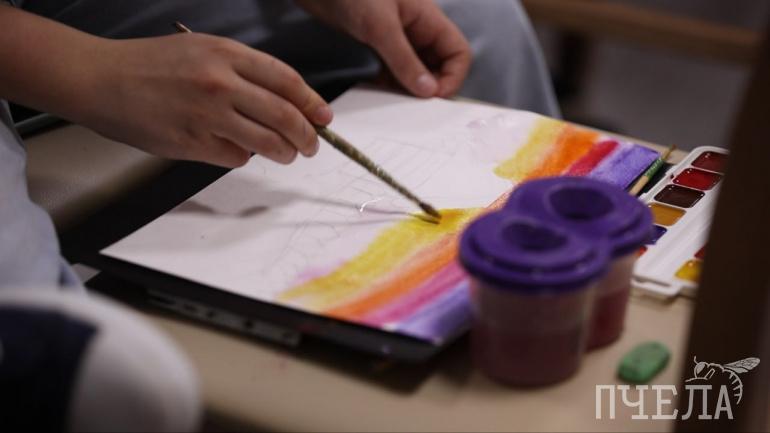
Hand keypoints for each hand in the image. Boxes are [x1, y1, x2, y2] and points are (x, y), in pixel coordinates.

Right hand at [81, 33, 332, 166]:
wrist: (102, 79)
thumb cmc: (151, 64)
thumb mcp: (202, 49)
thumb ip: (242, 71)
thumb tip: (283, 101)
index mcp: (226, 54)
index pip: (287, 81)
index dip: (312, 102)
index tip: (324, 117)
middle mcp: (220, 83)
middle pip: (284, 115)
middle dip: (307, 135)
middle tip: (312, 145)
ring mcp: (207, 114)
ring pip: (266, 142)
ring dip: (284, 153)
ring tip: (287, 154)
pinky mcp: (192, 142)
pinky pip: (235, 157)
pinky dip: (244, 158)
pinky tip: (239, 151)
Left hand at [297, 0, 470, 97]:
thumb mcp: (381, 27)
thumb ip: (404, 59)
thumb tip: (428, 91)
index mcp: (429, 20)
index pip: (458, 54)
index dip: (452, 77)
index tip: (433, 97)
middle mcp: (418, 31)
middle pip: (439, 66)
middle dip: (429, 87)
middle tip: (411, 105)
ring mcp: (398, 39)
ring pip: (415, 71)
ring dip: (407, 88)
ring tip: (392, 99)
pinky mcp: (378, 46)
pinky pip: (393, 71)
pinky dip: (389, 83)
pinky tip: (376, 90)